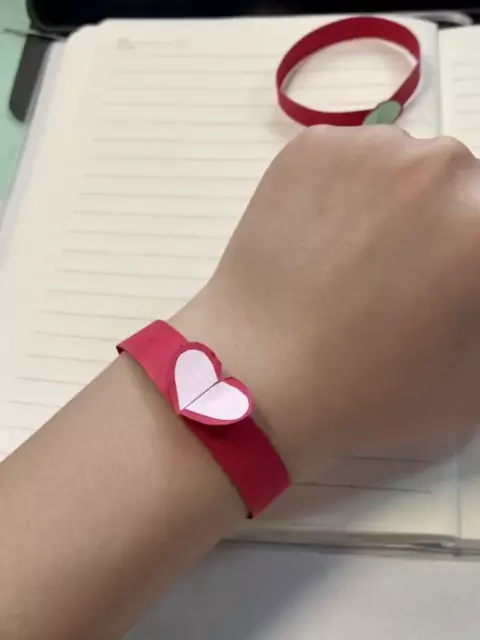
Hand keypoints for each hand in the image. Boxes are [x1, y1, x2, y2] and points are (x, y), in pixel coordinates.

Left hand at [172, 126, 479, 478]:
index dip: (468, 259)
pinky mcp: (312, 148)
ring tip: (356, 259)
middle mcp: (437, 168)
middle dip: (444, 225)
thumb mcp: (471, 380)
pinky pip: (350, 159)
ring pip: (405, 167)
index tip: (449, 278)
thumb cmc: (365, 391)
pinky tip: (323, 240)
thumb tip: (470, 276)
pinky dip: (345, 190)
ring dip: (396, 202)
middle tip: (405, 274)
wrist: (257, 376)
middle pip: (460, 186)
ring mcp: (368, 150)